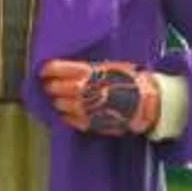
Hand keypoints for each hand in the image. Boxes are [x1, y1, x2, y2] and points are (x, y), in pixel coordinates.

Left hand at [39, 59, 159, 136]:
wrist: (147, 103)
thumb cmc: (131, 82)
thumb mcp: (110, 67)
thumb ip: (89, 69)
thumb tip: (73, 70)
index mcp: (88, 72)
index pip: (57, 69)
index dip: (48, 70)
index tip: (44, 70)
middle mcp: (83, 89)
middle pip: (55, 88)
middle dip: (51, 86)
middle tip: (50, 85)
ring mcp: (85, 108)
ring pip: (60, 105)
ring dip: (58, 102)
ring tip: (60, 99)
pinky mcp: (89, 123)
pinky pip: (70, 120)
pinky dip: (68, 116)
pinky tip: (70, 112)